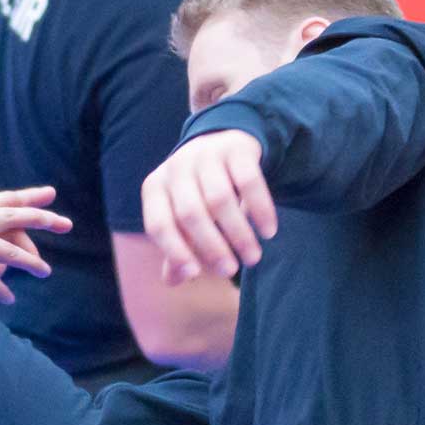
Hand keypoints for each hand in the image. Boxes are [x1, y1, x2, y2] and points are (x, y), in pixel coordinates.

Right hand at [0, 187, 71, 304]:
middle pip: (15, 217)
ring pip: (10, 251)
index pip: (0, 200)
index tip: (48, 194)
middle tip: (66, 223)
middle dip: (43, 219)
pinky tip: (9, 301)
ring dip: (31, 263)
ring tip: (46, 272)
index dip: (26, 197)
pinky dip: (1, 291)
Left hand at [141, 131, 275, 284]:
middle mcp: (176, 168)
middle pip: (191, 213)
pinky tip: (269, 232)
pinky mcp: (235, 148)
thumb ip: (177, 246)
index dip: (175, 251)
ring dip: (239, 234)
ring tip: (253, 258)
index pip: (159, 224)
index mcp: (155, 187)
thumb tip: (172, 281)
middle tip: (230, 271)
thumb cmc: (197, 190)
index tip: (195, 274)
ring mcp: (205, 154)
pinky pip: (249, 182)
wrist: (222, 143)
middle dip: (212, 247)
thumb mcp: (181, 214)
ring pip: (220, 199)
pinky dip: (260, 210)